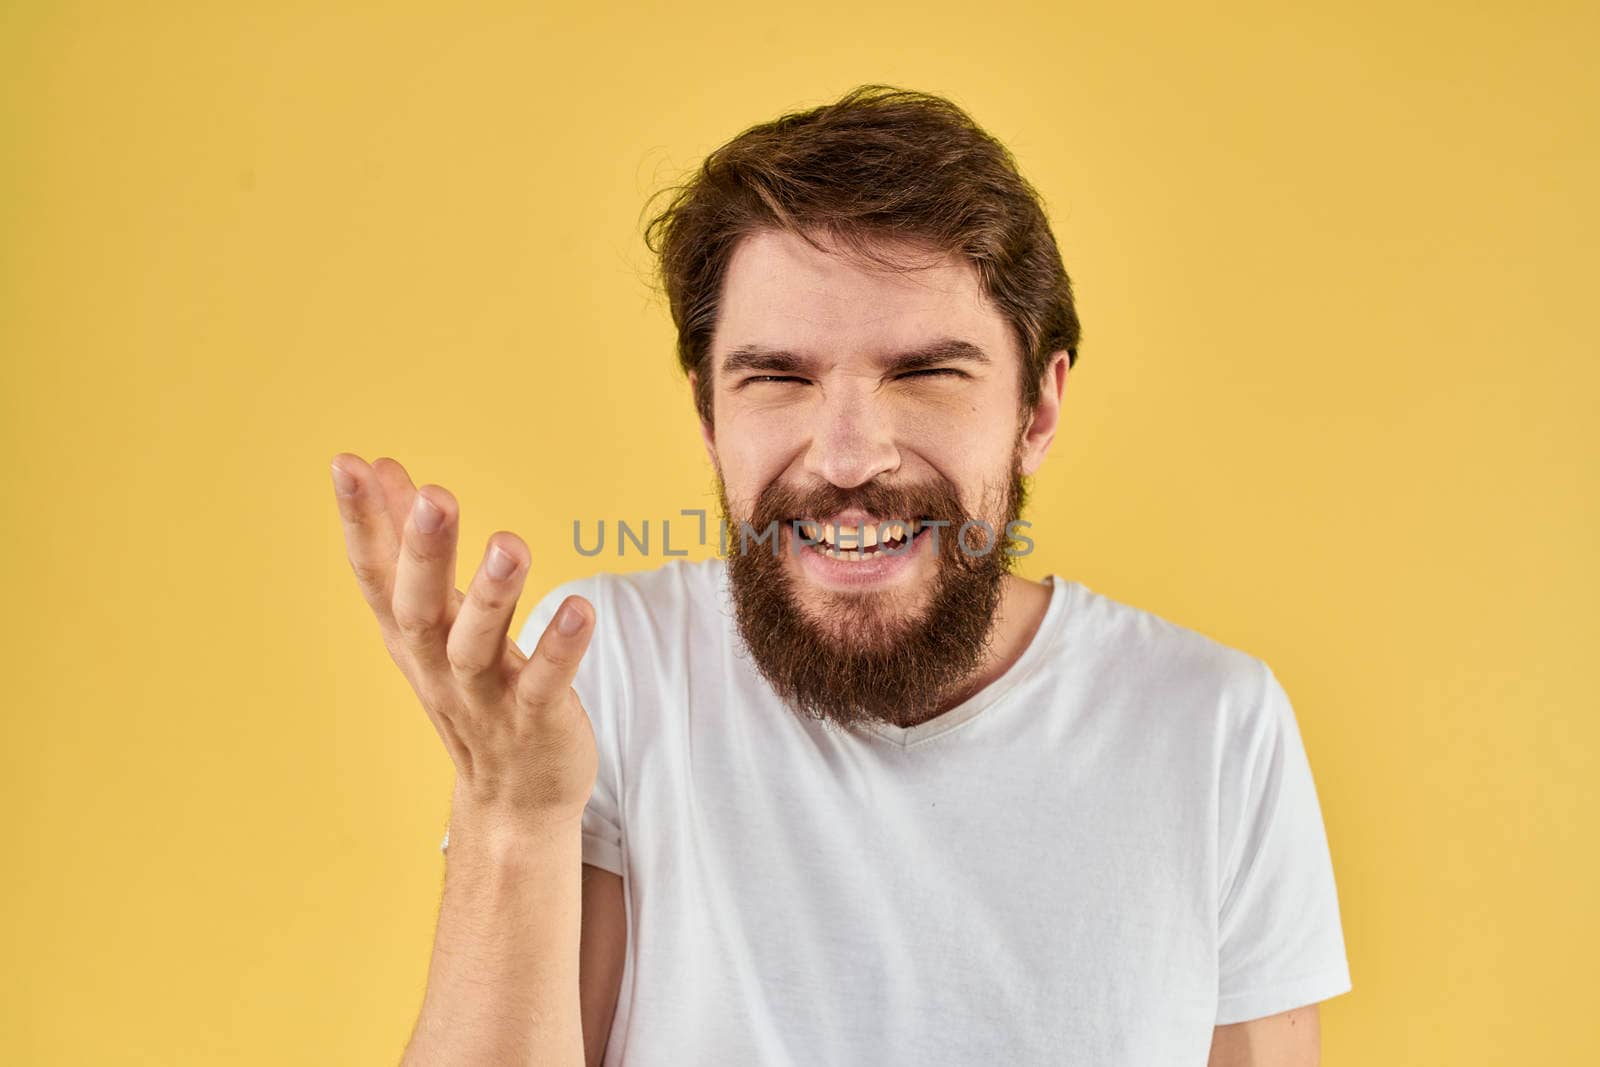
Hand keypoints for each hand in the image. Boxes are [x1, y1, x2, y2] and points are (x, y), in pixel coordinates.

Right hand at [329, 453, 598, 828]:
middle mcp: (437, 666)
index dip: (361, 522)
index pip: (375, 574)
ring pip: (476, 646)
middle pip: (419, 608)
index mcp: (410, 635)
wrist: (512, 803)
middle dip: (423, 553)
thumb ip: (410, 544)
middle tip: (433, 496)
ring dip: (492, 594)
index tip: (347, 463)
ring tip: (511, 543)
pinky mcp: (534, 722)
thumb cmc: (473, 691)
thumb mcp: (432, 618)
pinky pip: (543, 685)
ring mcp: (484, 698)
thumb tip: (383, 468)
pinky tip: (581, 609)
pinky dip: (559, 649)